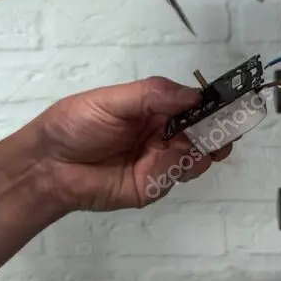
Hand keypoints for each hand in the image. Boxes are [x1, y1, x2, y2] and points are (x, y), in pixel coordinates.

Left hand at [30, 77, 232, 211]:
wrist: (48, 165)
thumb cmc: (75, 125)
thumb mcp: (113, 101)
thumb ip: (154, 95)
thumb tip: (194, 94)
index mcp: (153, 109)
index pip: (192, 105)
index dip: (212, 106)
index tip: (232, 105)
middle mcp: (161, 135)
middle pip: (201, 134)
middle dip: (217, 132)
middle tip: (228, 130)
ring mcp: (158, 162)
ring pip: (194, 157)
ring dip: (202, 151)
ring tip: (203, 146)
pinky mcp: (151, 186)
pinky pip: (173, 176)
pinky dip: (176, 168)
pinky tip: (168, 160)